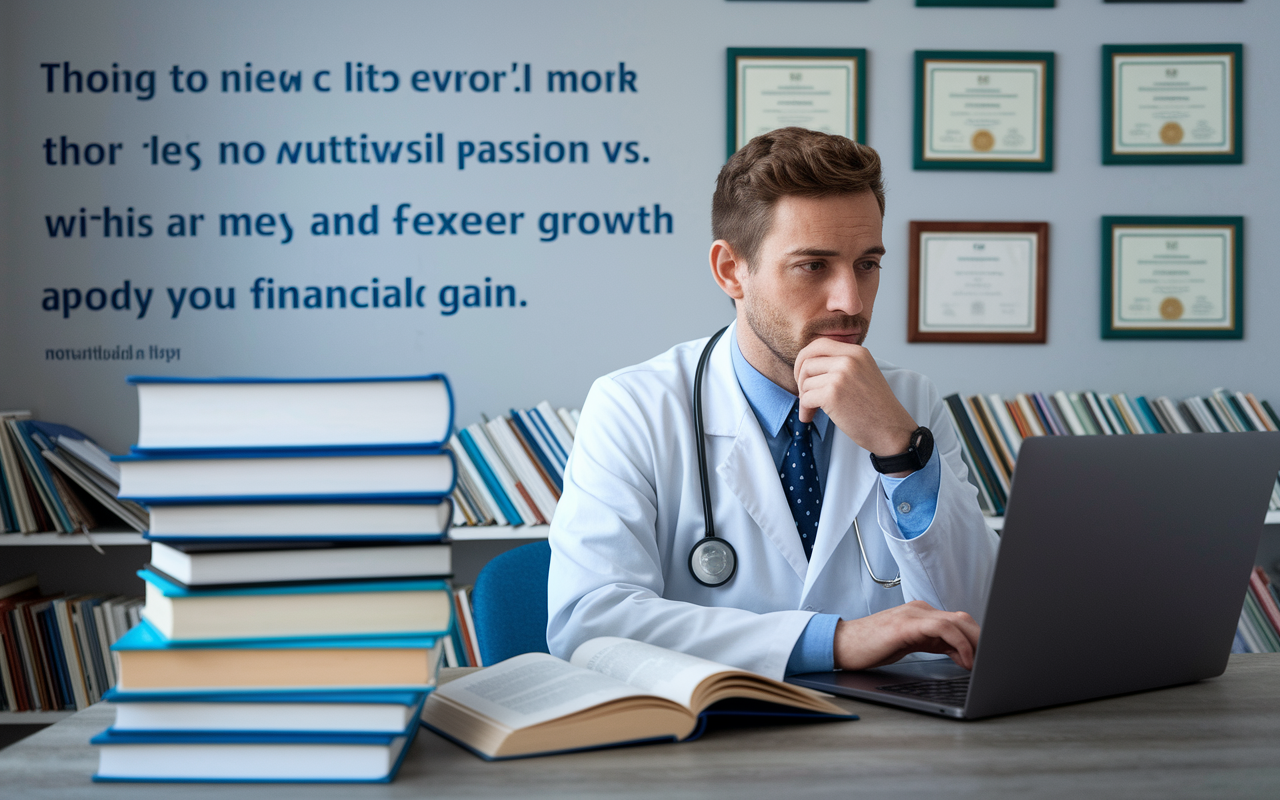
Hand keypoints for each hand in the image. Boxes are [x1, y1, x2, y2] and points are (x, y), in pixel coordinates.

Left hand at [793, 338, 917, 464]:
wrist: (891, 430)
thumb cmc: (876, 407)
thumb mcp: (864, 373)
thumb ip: (842, 364)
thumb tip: (808, 363)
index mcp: (857, 352)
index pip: (820, 344)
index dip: (805, 358)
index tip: (804, 374)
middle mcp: (849, 360)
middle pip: (807, 360)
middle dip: (799, 377)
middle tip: (802, 392)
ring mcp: (840, 376)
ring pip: (805, 382)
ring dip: (804, 398)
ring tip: (812, 410)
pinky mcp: (832, 395)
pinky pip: (805, 398)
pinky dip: (805, 410)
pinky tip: (810, 417)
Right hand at [833, 601, 979, 670]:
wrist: (841, 644)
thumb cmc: (870, 647)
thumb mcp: (908, 645)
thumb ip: (934, 644)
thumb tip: (961, 654)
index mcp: (920, 613)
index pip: (958, 622)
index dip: (976, 640)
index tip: (985, 659)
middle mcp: (919, 609)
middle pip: (963, 619)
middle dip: (981, 642)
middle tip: (989, 663)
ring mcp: (913, 615)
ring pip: (957, 622)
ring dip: (975, 644)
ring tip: (980, 664)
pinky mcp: (907, 624)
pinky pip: (943, 629)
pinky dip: (959, 644)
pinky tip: (963, 660)